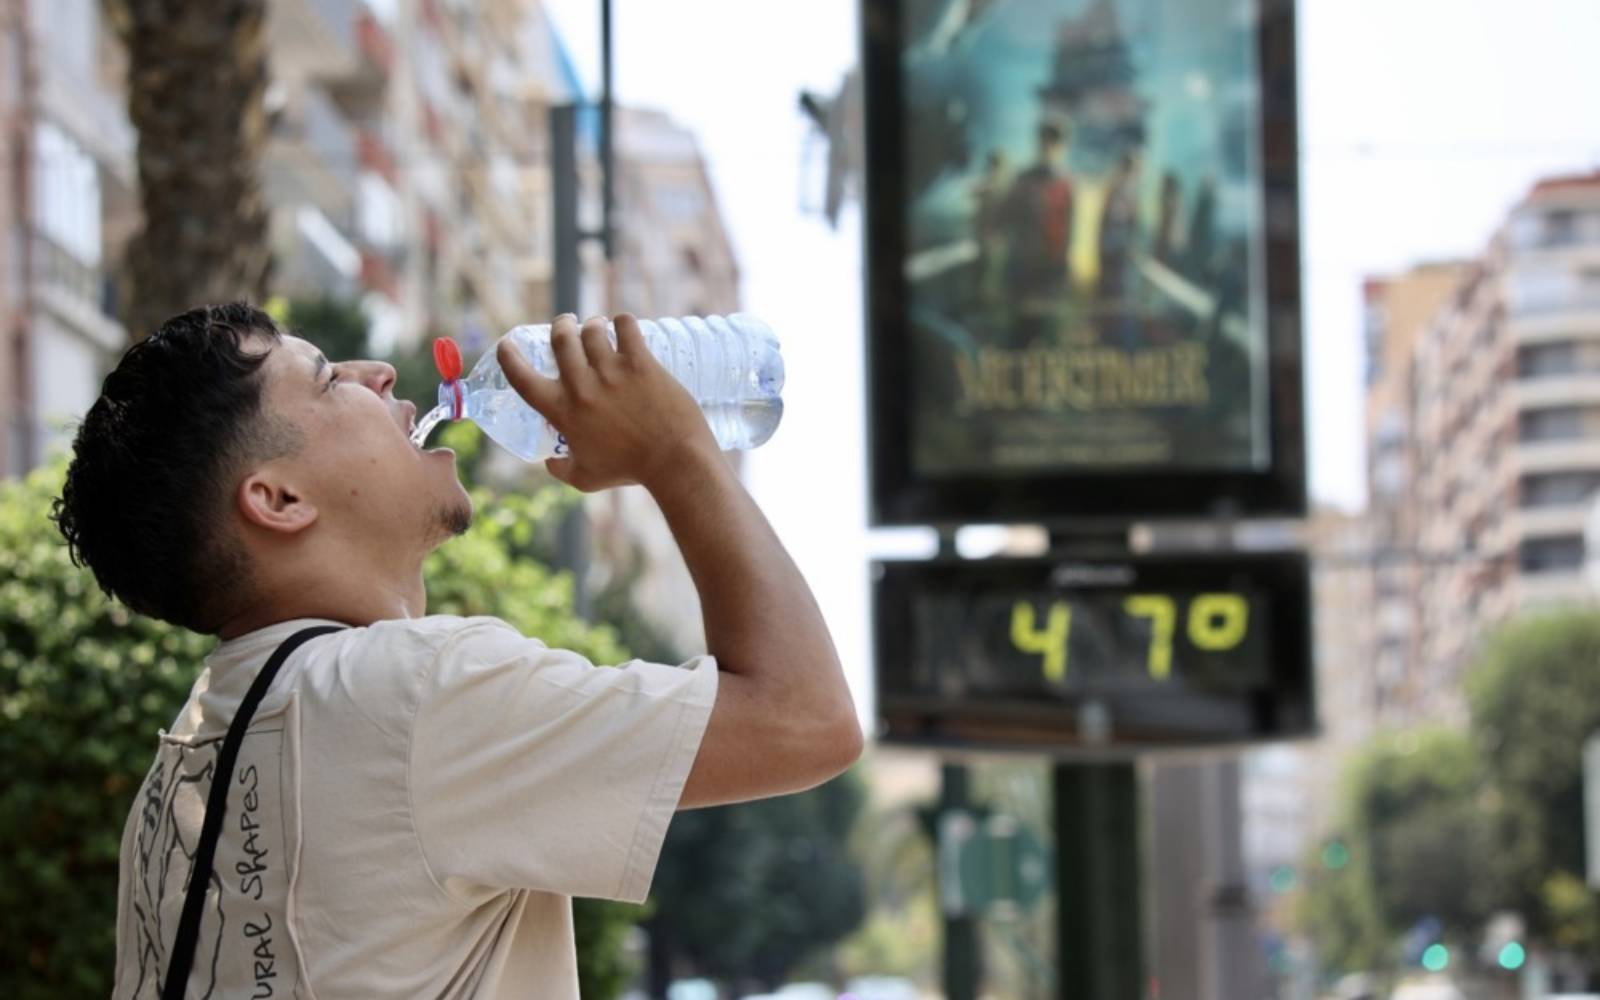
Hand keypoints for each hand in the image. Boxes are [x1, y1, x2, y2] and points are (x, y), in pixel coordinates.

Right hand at [497, 313, 719, 491]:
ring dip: (592, 324)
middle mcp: (582, 387)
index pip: (522, 378)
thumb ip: (562, 470)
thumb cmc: (629, 471)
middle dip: (561, 325)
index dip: (509, 356)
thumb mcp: (585, 478)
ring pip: (592, 329)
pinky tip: (624, 326)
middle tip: (567, 324)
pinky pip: (626, 326)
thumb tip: (549, 463)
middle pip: (560, 338)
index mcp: (563, 412)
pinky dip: (622, 321)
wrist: (674, 462)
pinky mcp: (641, 363)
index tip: (507, 344)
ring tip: (598, 327)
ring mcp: (612, 372)